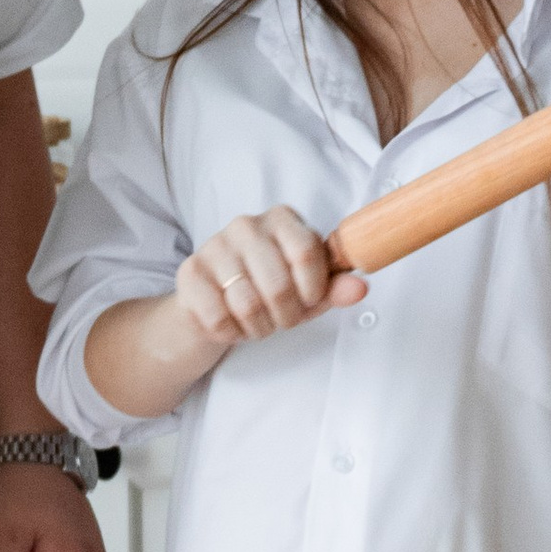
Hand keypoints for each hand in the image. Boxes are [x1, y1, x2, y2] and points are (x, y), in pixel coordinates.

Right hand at [176, 207, 368, 351]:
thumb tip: (360, 287)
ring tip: (257, 323)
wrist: (214, 306)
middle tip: (282, 320)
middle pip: (278, 284)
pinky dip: (231, 332)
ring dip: (258, 328)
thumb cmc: (268, 292)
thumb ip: (334, 288)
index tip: (310, 301)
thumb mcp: (307, 291)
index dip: (313, 289)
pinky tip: (231, 323)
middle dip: (285, 317)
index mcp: (282, 219)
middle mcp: (245, 224)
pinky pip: (218, 316)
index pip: (306, 251)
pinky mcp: (189, 272)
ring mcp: (213, 245)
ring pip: (247, 304)